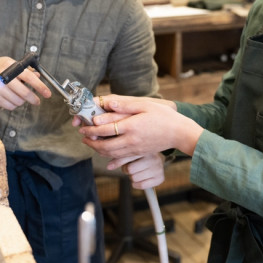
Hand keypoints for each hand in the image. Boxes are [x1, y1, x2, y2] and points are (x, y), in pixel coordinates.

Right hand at [0, 57, 51, 109]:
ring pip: (17, 101)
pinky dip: (13, 104)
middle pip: (24, 93)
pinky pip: (9, 106)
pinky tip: (12, 99)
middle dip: (33, 99)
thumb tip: (38, 77)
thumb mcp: (10, 63)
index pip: (28, 77)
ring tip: (19, 96)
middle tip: (37, 101)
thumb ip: (24, 70)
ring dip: (22, 101)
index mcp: (9, 67)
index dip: (40, 86)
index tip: (47, 93)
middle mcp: (2, 78)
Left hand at [79, 95, 202, 157]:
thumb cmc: (164, 116)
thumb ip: (125, 105)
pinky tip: (106, 156)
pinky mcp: (139, 154)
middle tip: (83, 137)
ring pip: (111, 154)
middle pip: (105, 145)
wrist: (179, 133)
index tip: (84, 126)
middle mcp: (131, 140)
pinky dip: (110, 158)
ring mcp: (135, 150)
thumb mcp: (145, 105)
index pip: (105, 129)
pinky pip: (121, 159)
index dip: (92, 129)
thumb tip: (108, 103)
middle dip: (91, 142)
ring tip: (91, 144)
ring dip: (98, 150)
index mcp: (131, 126)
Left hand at [109, 153, 165, 188]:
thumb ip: (119, 158)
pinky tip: (141, 178)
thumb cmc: (140, 157)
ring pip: (134, 178)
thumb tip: (109, 167)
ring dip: (132, 177)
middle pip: (130, 169)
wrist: (157, 160)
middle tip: (132, 167)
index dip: (118, 162)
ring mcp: (158, 168)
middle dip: (127, 170)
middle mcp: (154, 158)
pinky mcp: (160, 178)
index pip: (127, 157)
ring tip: (137, 171)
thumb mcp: (131, 154)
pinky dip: (137, 184)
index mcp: (145, 149)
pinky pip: (140, 185)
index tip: (110, 166)